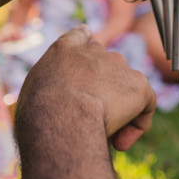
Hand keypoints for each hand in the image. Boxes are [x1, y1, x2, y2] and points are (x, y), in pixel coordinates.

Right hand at [14, 25, 155, 152]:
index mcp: (63, 49)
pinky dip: (137, 123)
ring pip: (125, 87)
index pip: (80, 36)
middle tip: (93, 120)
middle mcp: (94, 51)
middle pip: (107, 65)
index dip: (87, 46)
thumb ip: (49, 90)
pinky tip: (121, 142)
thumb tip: (60, 104)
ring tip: (105, 137)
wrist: (61, 116)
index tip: (90, 51)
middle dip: (104, 90)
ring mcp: (118, 65)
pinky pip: (145, 104)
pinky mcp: (138, 85)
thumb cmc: (37, 114)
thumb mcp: (32, 94)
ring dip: (119, 109)